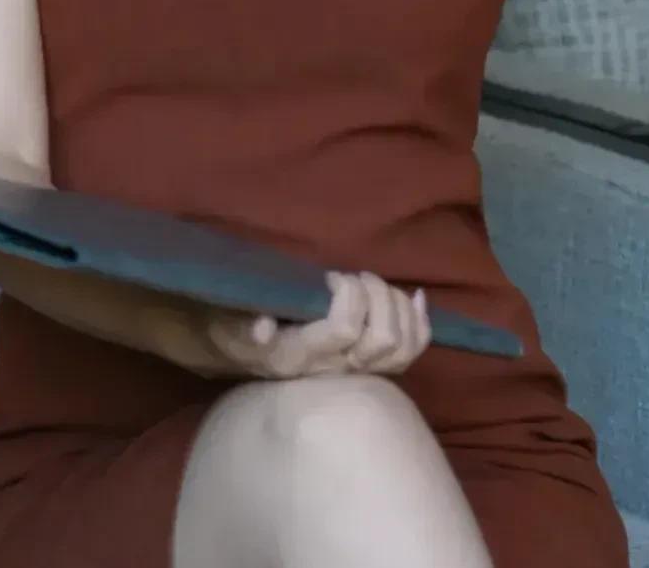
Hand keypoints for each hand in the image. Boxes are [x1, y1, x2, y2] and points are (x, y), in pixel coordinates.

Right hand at [183, 271, 432, 380]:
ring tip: (375, 284)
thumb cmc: (235, 328)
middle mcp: (332, 370)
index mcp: (300, 356)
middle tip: (355, 276)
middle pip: (383, 339)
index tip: (332, 276)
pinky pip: (409, 353)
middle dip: (378, 294)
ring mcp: (354, 371)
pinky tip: (415, 296)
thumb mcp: (229, 322)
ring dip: (398, 305)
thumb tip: (264, 329)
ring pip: (401, 348)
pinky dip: (420, 321)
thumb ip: (243, 324)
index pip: (346, 330)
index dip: (349, 294)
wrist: (241, 354)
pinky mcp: (367, 366)